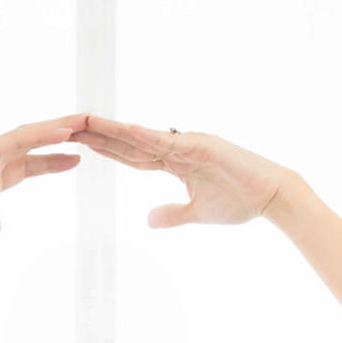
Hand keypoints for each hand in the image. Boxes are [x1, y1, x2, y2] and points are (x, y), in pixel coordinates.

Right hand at [0, 115, 83, 267]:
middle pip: (30, 146)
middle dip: (61, 138)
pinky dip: (42, 133)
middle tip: (91, 130)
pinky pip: (16, 140)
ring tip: (89, 118)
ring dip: (58, 127)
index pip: (24, 169)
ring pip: (28, 136)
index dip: (50, 163)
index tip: (75, 160)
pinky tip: (66, 130)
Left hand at [68, 115, 297, 228]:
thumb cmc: (241, 201)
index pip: (131, 155)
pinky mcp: (206, 147)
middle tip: (68, 125)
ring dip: (115, 129)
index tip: (78, 143)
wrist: (274, 198)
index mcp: (175, 162)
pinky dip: (149, 135)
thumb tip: (147, 220)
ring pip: (145, 136)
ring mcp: (191, 145)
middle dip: (100, 134)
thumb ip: (172, 215)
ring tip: (86, 121)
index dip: (105, 149)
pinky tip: (126, 130)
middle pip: (130, 141)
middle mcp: (179, 148)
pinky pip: (171, 142)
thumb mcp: (196, 213)